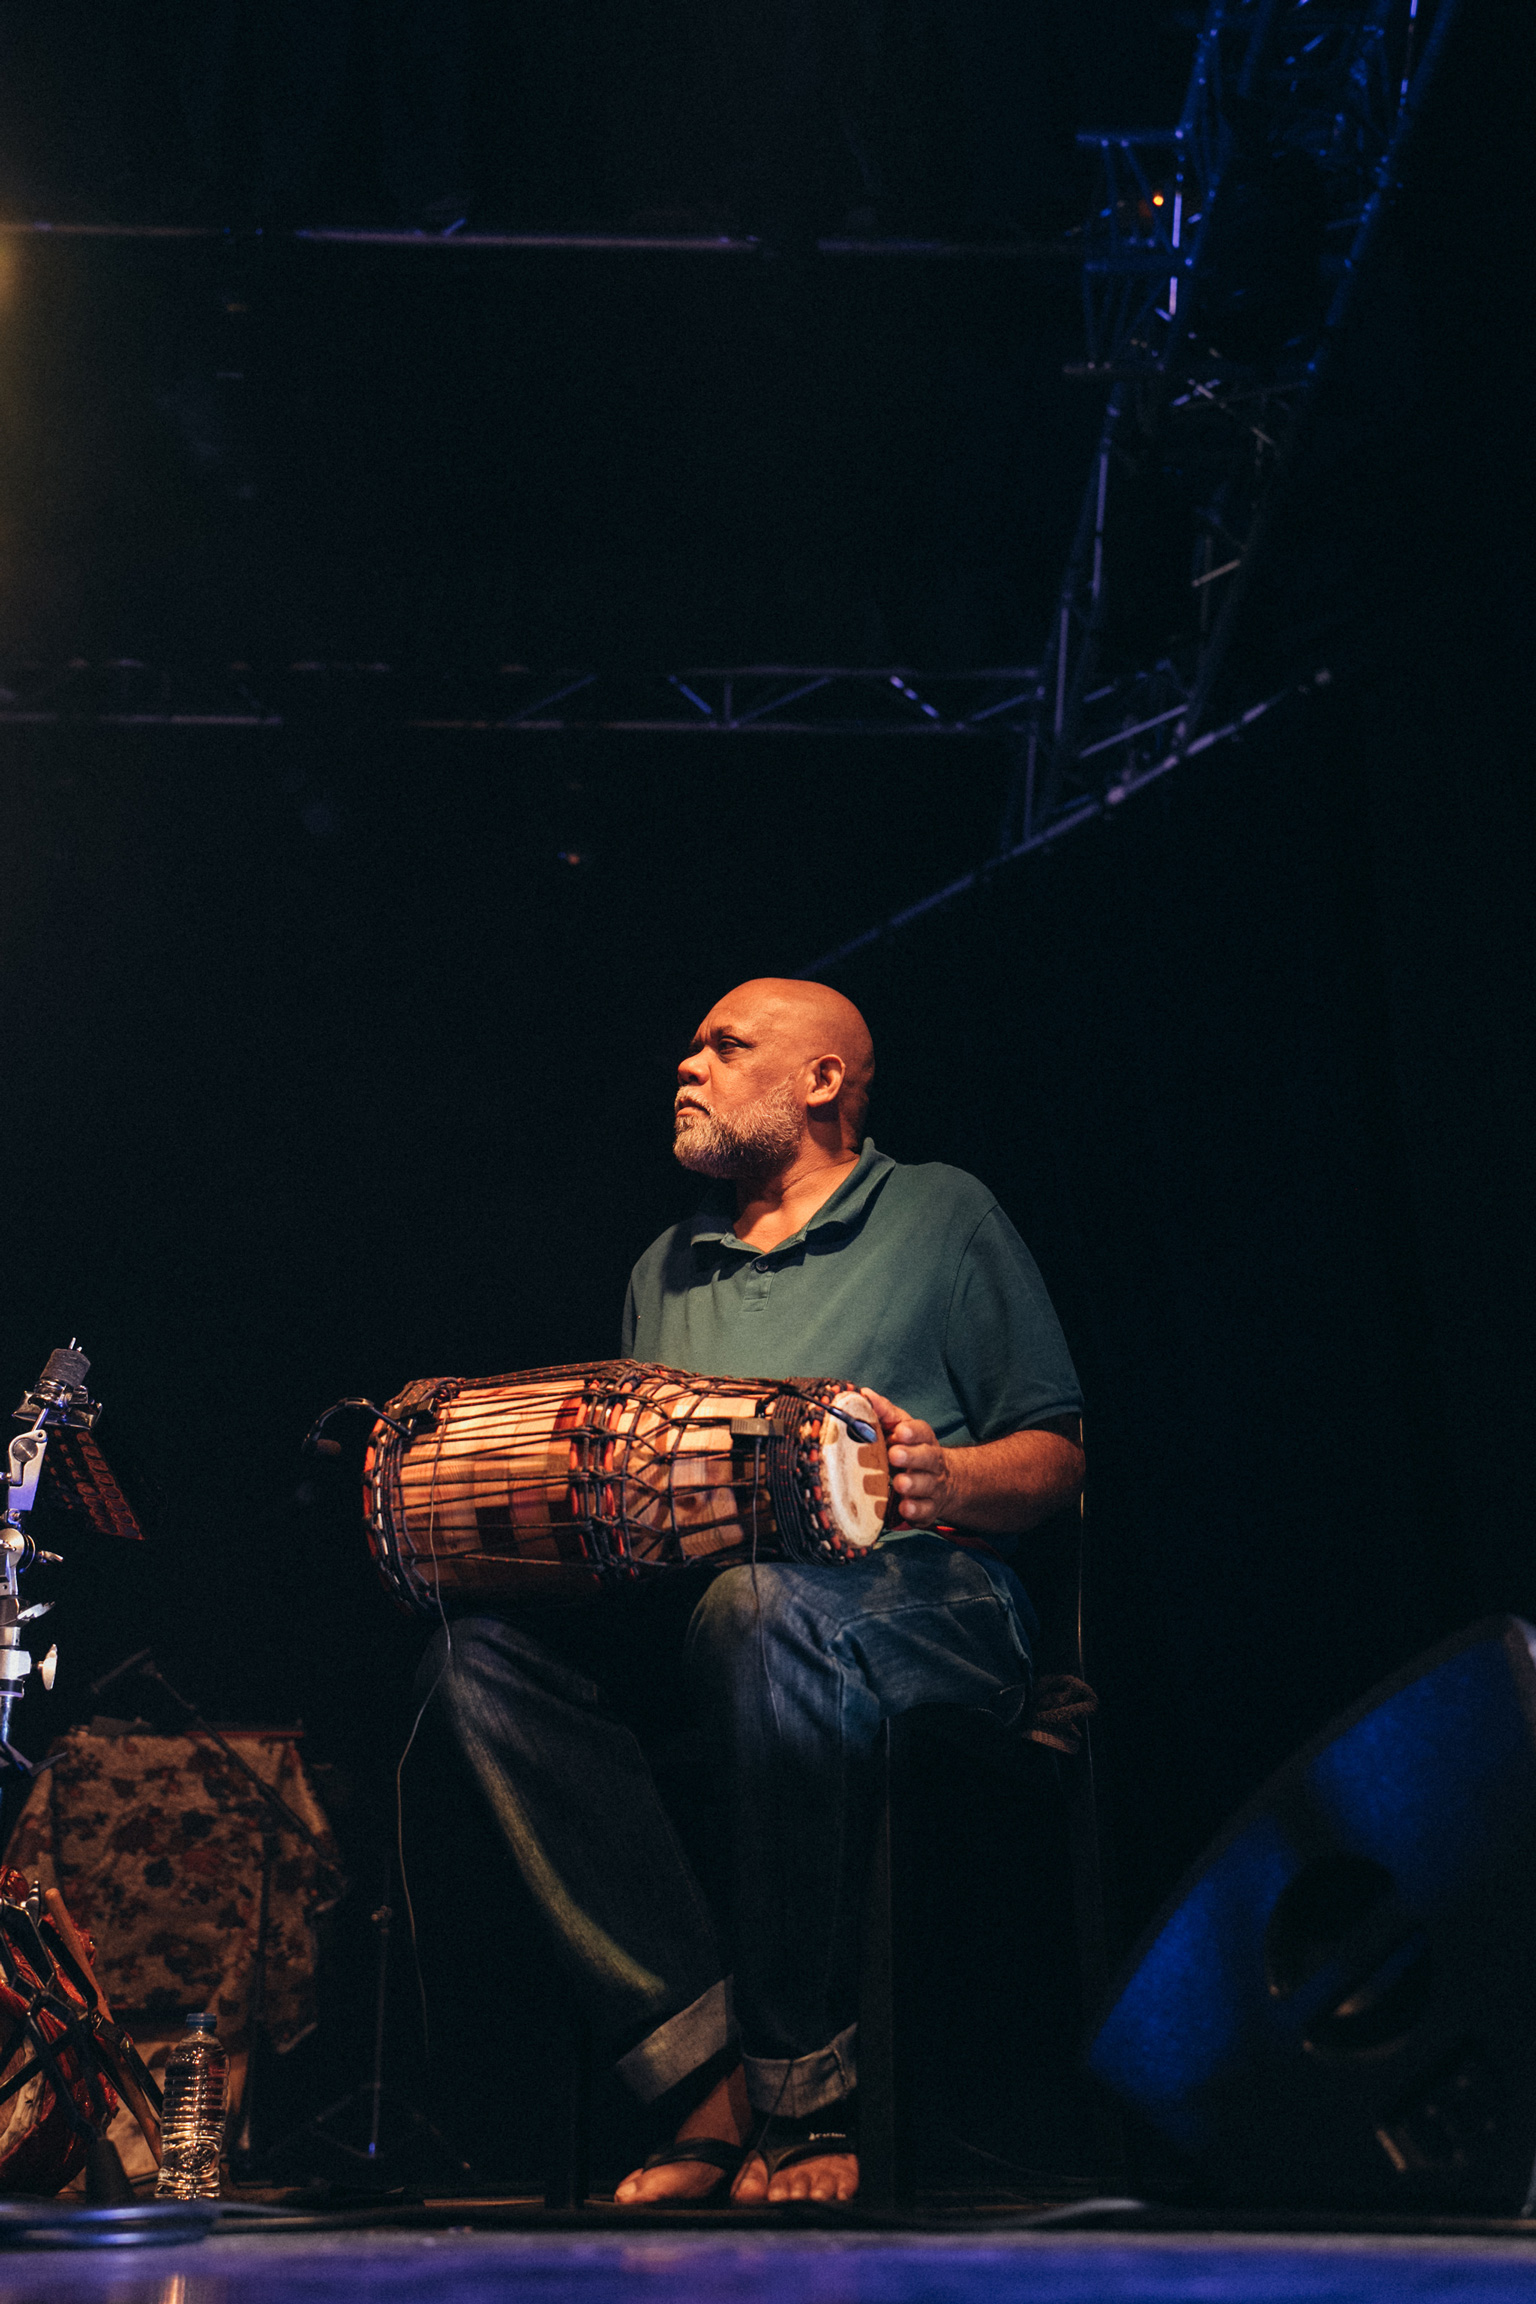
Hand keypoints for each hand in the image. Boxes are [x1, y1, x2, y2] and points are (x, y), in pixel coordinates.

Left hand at [860, 1390, 952, 1529]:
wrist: (944, 1481)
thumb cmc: (912, 1449)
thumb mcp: (901, 1428)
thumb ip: (884, 1413)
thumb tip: (863, 1394)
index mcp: (924, 1440)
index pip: (922, 1432)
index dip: (912, 1432)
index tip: (899, 1432)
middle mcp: (932, 1462)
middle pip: (927, 1457)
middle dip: (911, 1456)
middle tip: (894, 1455)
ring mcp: (932, 1486)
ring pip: (926, 1485)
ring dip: (913, 1484)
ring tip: (900, 1483)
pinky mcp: (929, 1509)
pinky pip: (926, 1511)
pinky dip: (916, 1511)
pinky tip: (906, 1508)